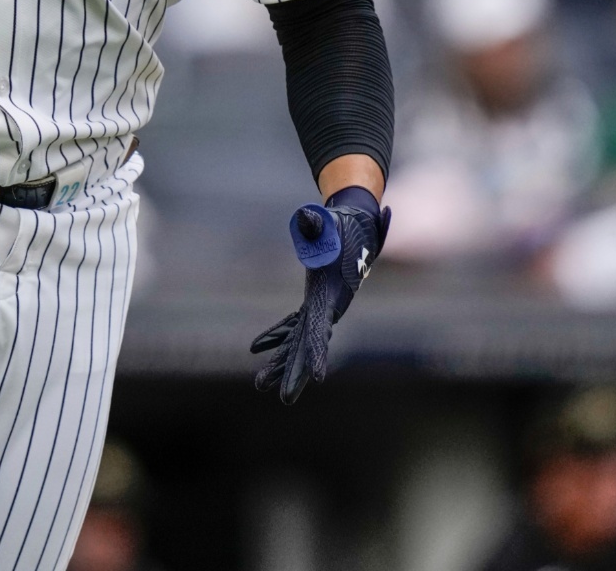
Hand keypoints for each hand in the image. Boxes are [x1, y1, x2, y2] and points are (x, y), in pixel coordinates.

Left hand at [251, 186, 387, 401]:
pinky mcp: (313, 302)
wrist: (358, 226)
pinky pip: (293, 325)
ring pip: (298, 341)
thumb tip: (305, 217)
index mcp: (330, 295)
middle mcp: (327, 308)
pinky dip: (277, 336)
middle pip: (309, 345)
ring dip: (281, 362)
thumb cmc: (344, 226)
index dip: (318, 353)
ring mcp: (320, 307)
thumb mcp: (330, 223)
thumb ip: (316, 225)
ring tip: (259, 384)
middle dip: (296, 372)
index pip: (322, 329)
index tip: (317, 378)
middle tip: (283, 399)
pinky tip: (257, 347)